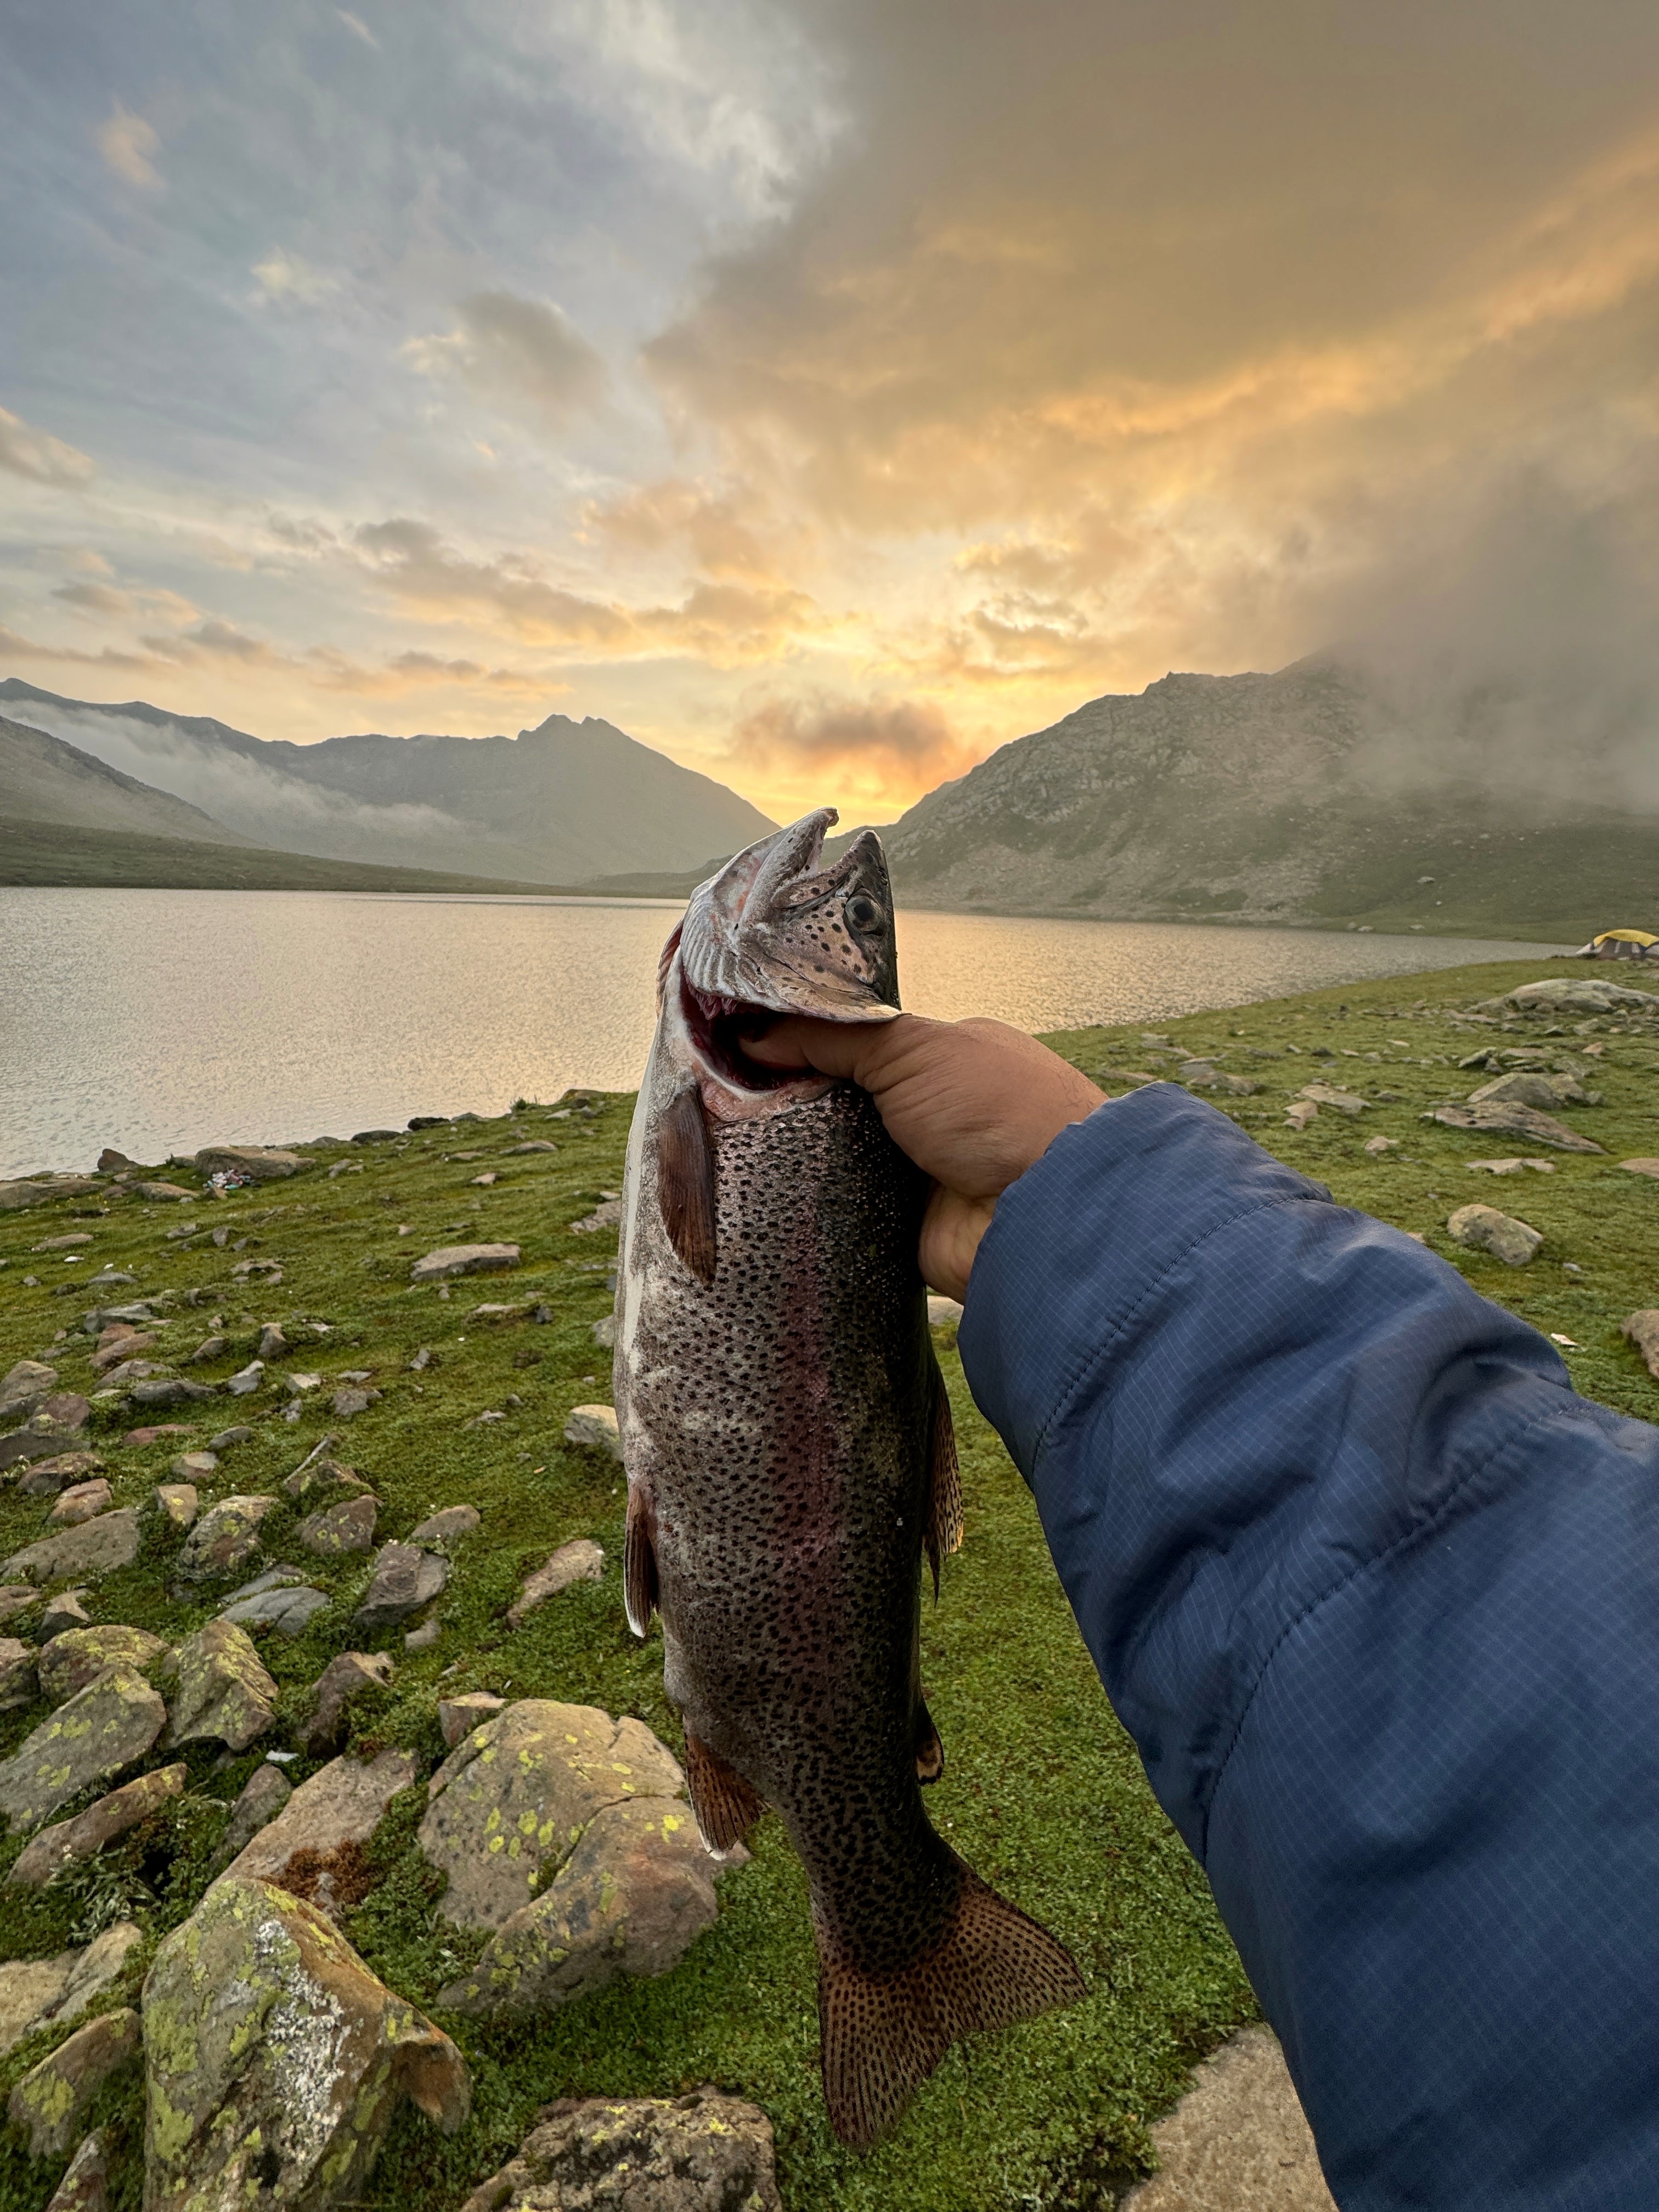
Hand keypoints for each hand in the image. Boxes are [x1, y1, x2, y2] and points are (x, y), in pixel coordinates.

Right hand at [744, 1014, 1105, 1298]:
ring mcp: (911, 1171)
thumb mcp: (912, 1048)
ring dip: (793, 1152)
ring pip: (830, 1156)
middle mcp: (927, 1112)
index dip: (800, 1043)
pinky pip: (837, 1209)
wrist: (1043, 1212)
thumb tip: (753, 1032)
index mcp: (940, 1058)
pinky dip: (807, 1201)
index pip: (855, 1043)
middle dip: (788, 1100)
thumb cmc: (998, 1111)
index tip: (740, 1045)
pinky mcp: (895, 1224)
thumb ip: (832, 1035)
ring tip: (724, 1141)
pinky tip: (757, 1189)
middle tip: (721, 1096)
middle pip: (836, 1101)